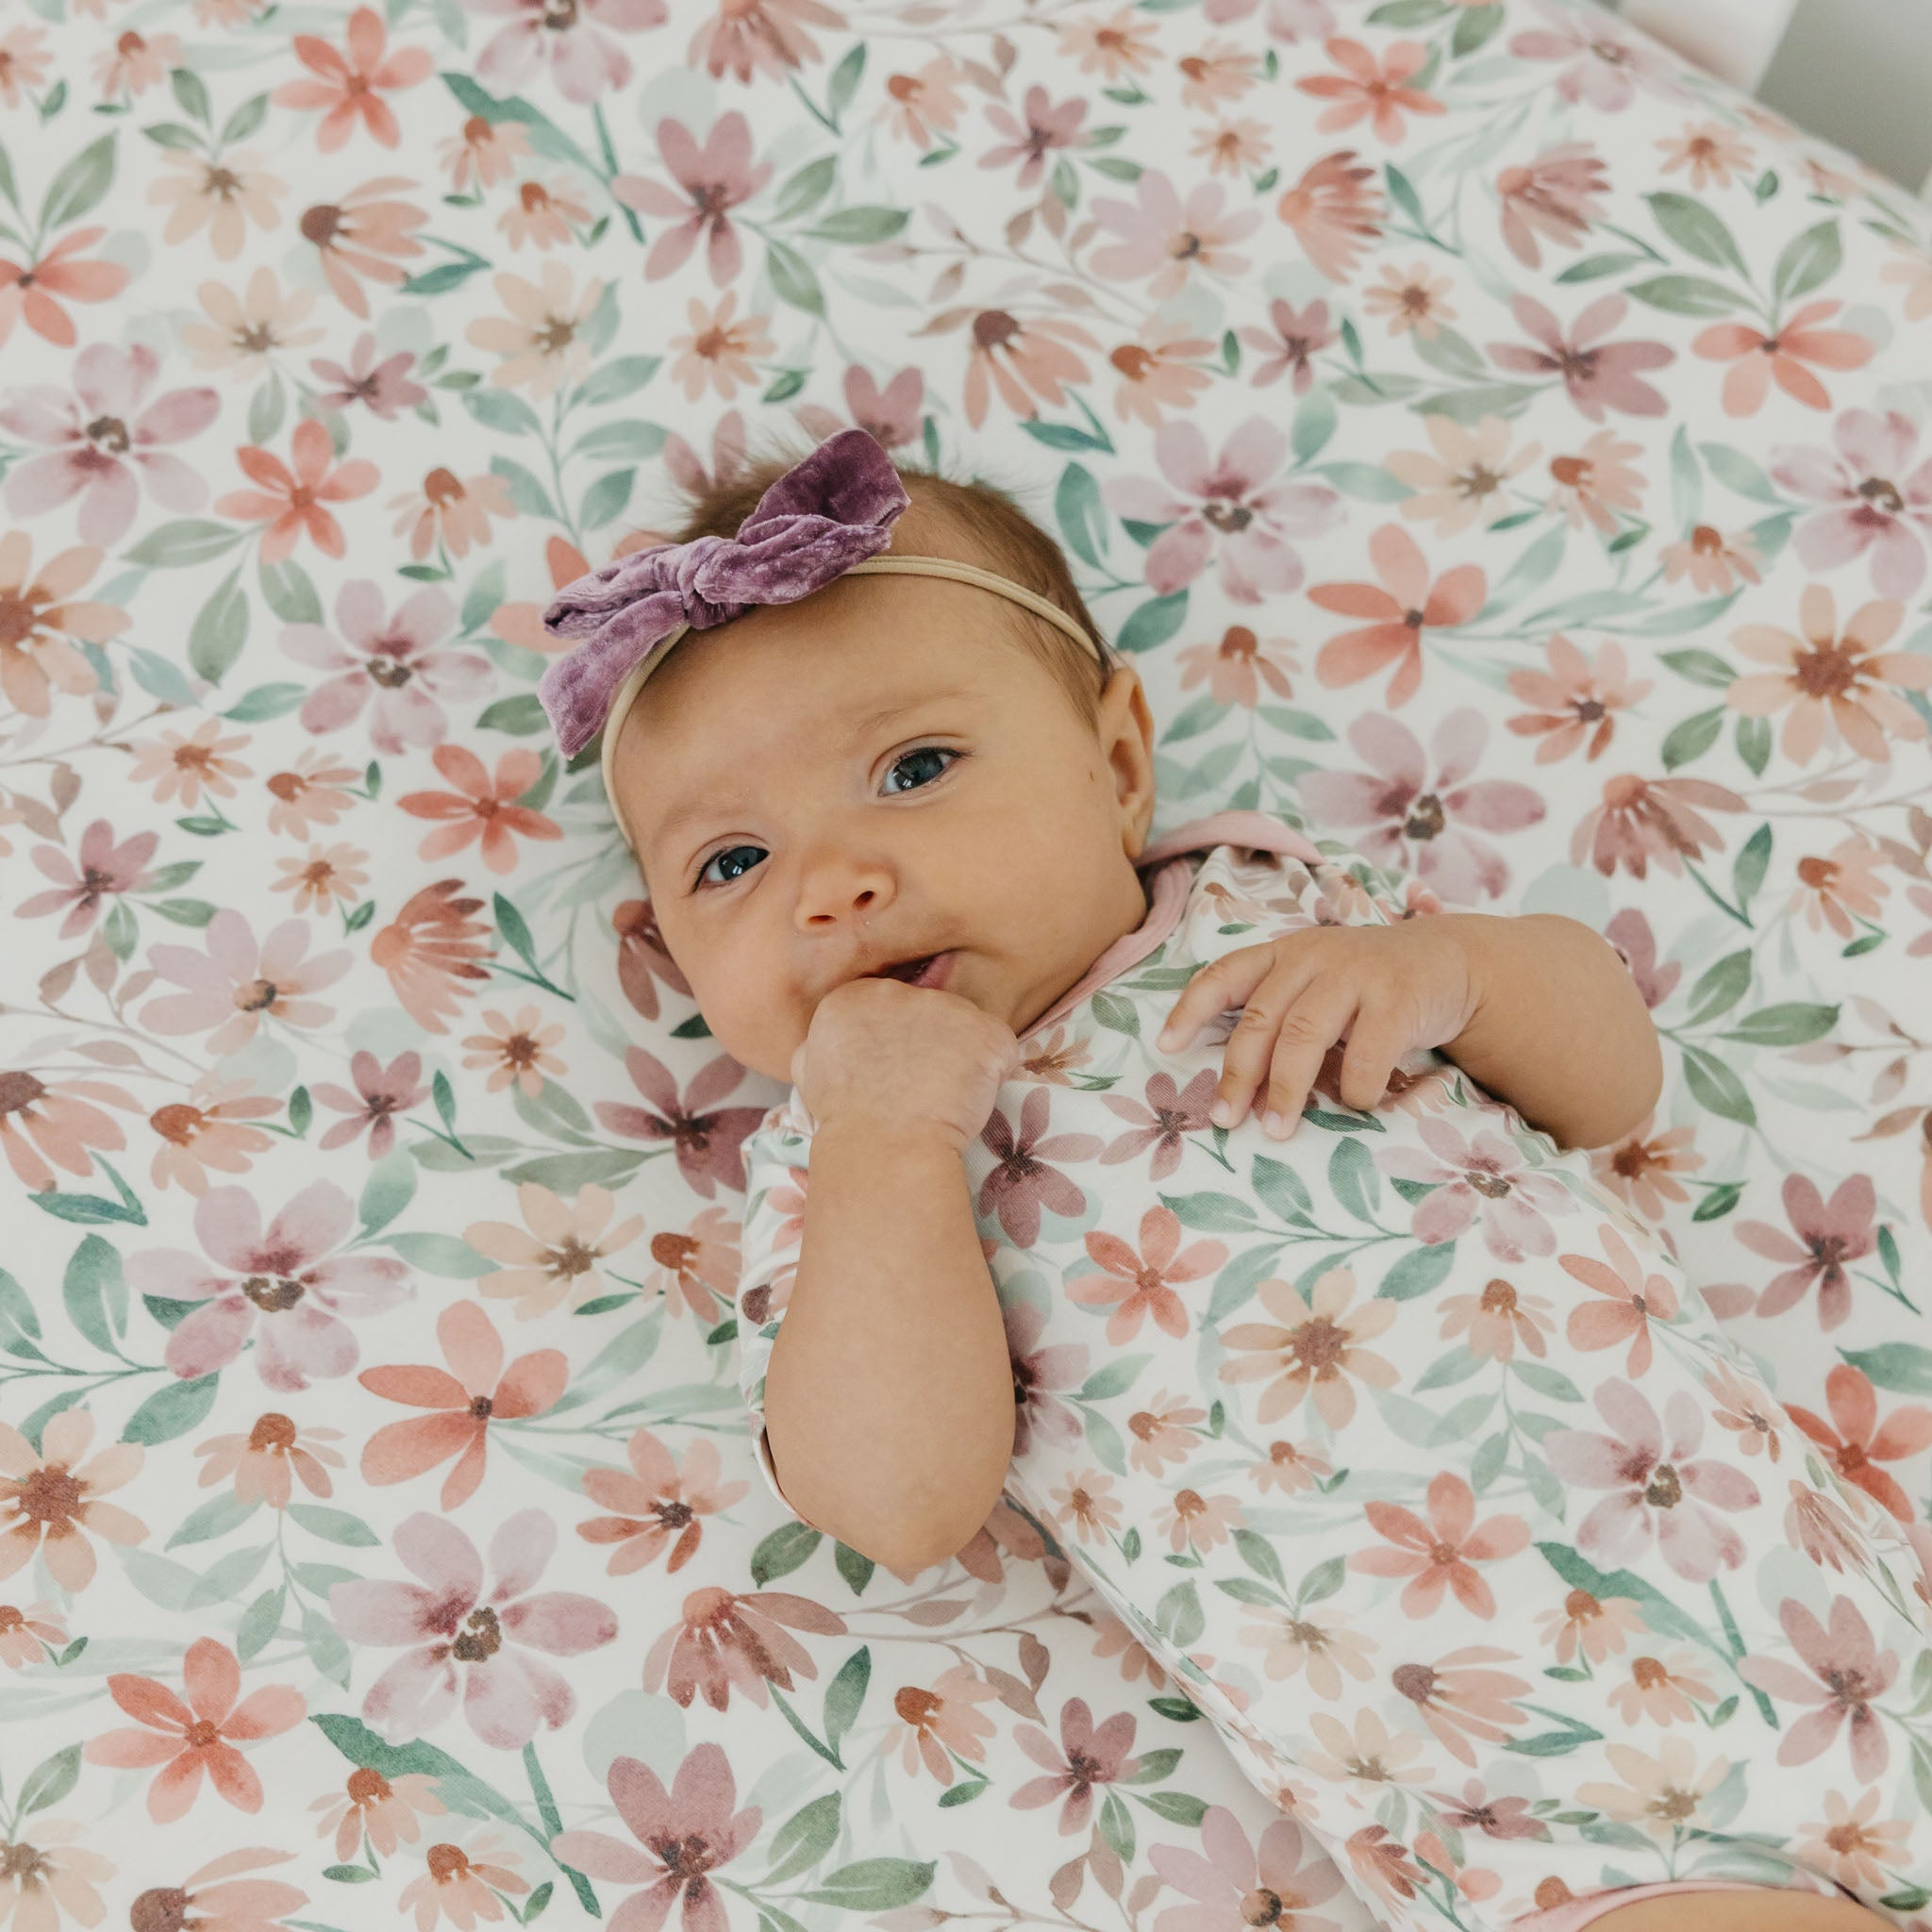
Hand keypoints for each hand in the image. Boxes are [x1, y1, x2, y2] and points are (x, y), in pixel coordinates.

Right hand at [791, 976, 1024, 1156]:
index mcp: (853, 997)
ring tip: (942, 1100)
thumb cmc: (845, 1124)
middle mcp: (899, 991)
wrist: (884, 1148)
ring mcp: (945, 1007)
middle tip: (918, 1089)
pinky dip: (994, 1075)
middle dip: (930, 1046)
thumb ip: (821, 1046)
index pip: (888, 1009)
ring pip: (965, 1029)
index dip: (896, 1044)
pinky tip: (969, 1101)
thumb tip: (822, 1046)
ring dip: (962, 1060)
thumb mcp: (808, 1075)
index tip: (890, 1076)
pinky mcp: (985, 1031)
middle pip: (927, 1013)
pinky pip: (1000, 1049)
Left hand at [1155, 921, 1480, 1138]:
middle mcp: (1315, 957)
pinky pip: (1364, 1054)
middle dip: (1238, 1074)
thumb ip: (1280, 1014)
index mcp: (1286, 954)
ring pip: (1303, 1037)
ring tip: (1277, 1130)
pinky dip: (1354, 1089)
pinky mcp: (1397, 999)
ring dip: (1286, 1090)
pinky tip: (1355, 1104)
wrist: (1448, 962)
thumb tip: (1237, 1089)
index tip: (1165, 1046)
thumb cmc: (1367, 986)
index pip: (1225, 975)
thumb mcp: (1317, 983)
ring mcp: (1357, 975)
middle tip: (1226, 1118)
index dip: (1190, 1010)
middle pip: (1261, 1019)